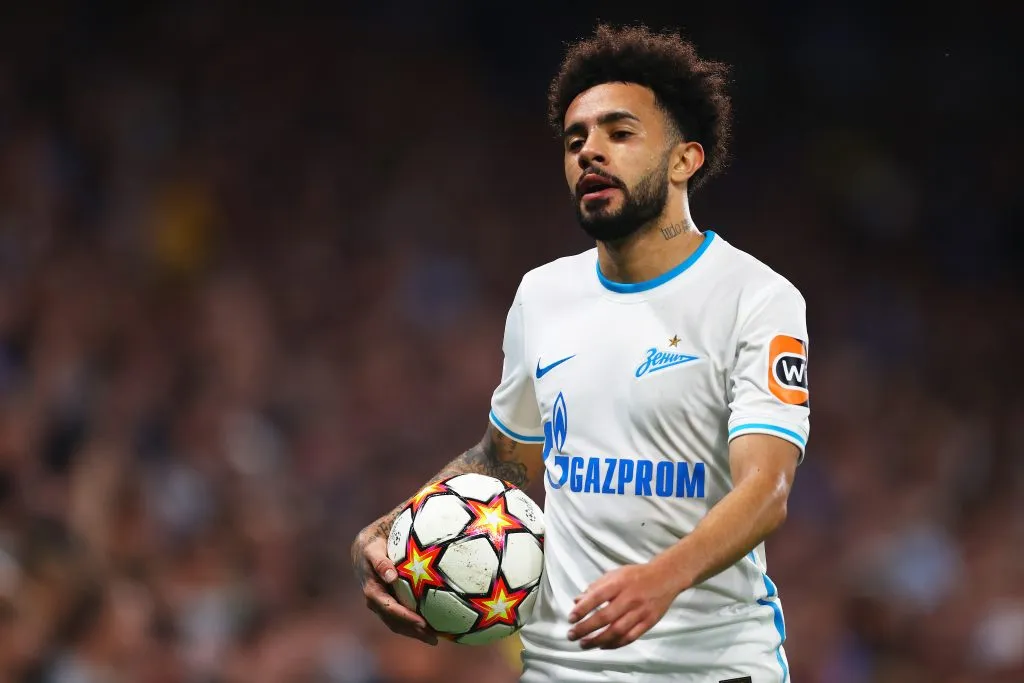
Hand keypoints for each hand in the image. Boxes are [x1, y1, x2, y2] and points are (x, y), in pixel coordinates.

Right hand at [352, 526, 437, 645]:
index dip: (406, 618)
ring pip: (398, 624)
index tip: (422, 623)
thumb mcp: (373, 550)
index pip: (390, 609)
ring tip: (435, 638)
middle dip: (413, 631)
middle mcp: (377, 602)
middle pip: (396, 622)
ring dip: (415, 633)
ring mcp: (382, 605)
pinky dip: (414, 624)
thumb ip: (381, 562)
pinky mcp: (389, 603)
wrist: (364, 549)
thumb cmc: (372, 547)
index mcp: (372, 592)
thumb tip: (391, 576)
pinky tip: (431, 625)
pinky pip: (402, 617)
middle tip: (434, 638)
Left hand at [567, 560, 679, 649]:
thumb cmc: (636, 575)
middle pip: (605, 617)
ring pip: (617, 631)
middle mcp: (629, 598)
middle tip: (572, 635)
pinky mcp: (648, 622)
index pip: (597, 597)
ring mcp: (640, 612)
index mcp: (619, 583)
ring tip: (584, 644)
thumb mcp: (615, 574)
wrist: (666, 577)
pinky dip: (615, 644)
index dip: (582, 609)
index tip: (570, 618)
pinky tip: (602, 646)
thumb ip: (595, 587)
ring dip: (598, 640)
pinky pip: (630, 637)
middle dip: (586, 628)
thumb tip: (577, 600)